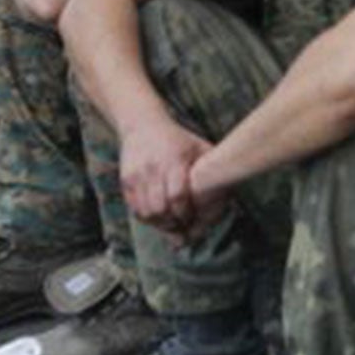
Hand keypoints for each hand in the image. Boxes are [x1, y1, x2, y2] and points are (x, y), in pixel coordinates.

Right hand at [119, 116, 212, 230]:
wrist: (143, 126)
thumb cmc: (178, 140)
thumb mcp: (199, 147)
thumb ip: (212, 170)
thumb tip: (227, 197)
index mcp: (174, 160)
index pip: (177, 196)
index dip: (185, 213)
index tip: (192, 219)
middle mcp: (153, 169)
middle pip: (159, 208)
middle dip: (172, 223)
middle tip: (183, 228)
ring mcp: (137, 176)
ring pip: (145, 212)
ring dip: (160, 224)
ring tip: (172, 225)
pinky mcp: (126, 181)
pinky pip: (134, 208)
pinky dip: (147, 218)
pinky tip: (159, 217)